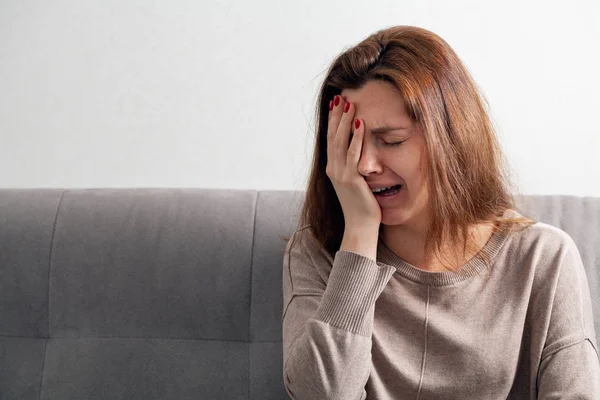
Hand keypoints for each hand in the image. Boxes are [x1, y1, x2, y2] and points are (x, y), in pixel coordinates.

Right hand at [326, 95, 381, 230]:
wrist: (360, 227)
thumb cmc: (361, 206)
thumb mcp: (353, 183)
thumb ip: (352, 167)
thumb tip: (357, 152)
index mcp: (332, 168)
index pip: (331, 139)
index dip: (332, 121)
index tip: (335, 104)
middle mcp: (333, 169)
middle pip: (333, 137)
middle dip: (336, 116)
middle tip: (340, 96)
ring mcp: (340, 174)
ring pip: (341, 142)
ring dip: (345, 122)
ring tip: (349, 104)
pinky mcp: (351, 180)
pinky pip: (353, 154)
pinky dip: (356, 138)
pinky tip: (360, 124)